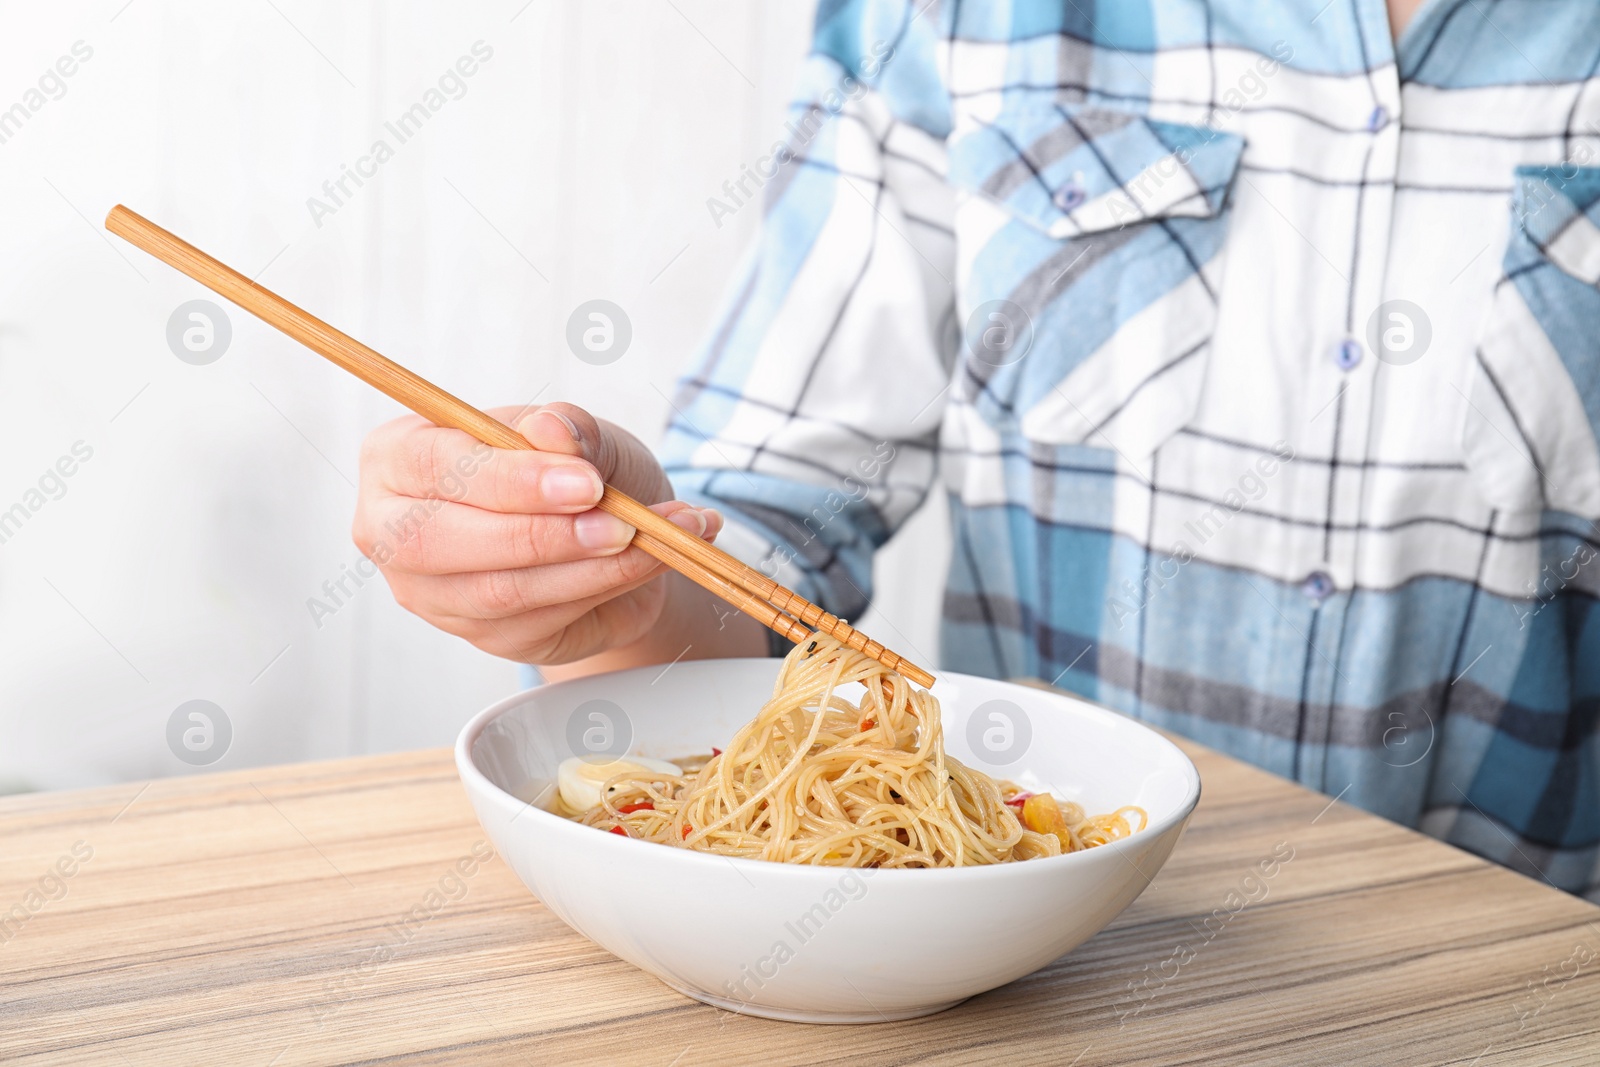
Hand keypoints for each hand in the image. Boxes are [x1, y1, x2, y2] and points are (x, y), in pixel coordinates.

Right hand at [353, 402, 722, 664]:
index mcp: (397, 459)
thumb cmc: (571, 467)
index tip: (586, 482)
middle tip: (620, 520)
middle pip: (444, 540)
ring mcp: (434, 595)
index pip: (431, 465)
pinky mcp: (486, 637)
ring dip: (587, 565)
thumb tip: (551, 431)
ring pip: (500, 590)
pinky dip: (606, 587)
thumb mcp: (578, 433)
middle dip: (543, 533)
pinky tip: (649, 559)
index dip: (509, 477)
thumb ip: (567, 428)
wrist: (609, 529)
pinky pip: (542, 619)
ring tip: (648, 535)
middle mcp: (394, 532)